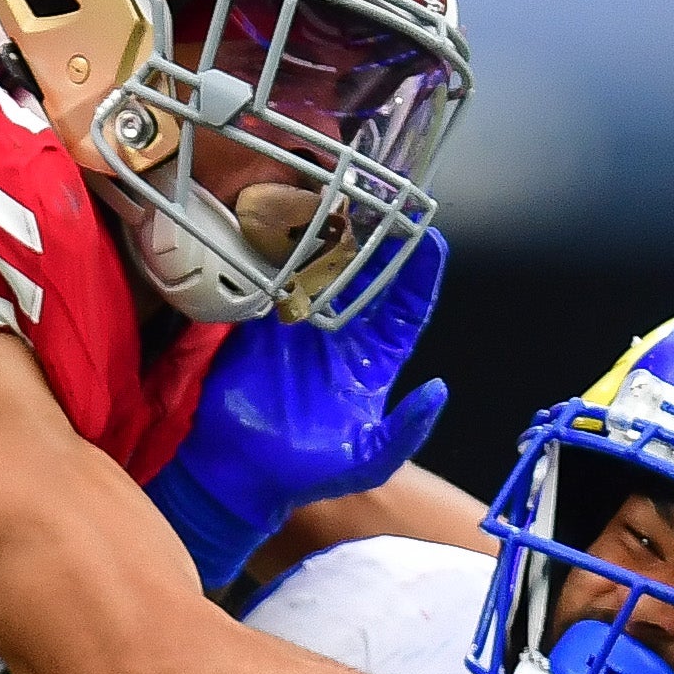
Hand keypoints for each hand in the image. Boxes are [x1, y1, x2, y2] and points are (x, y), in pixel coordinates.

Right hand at [143, 233, 450, 589]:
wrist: (235, 472)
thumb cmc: (303, 472)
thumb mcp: (366, 463)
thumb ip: (406, 432)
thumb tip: (439, 391)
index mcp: (373, 359)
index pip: (407, 307)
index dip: (422, 274)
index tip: (431, 241)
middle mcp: (341, 332)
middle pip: (369, 274)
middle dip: (379, 238)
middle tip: (387, 202)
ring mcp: (300, 321)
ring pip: (325, 267)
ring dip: (334, 235)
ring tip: (344, 201)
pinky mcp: (261, 318)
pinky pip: (279, 275)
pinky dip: (286, 250)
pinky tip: (291, 223)